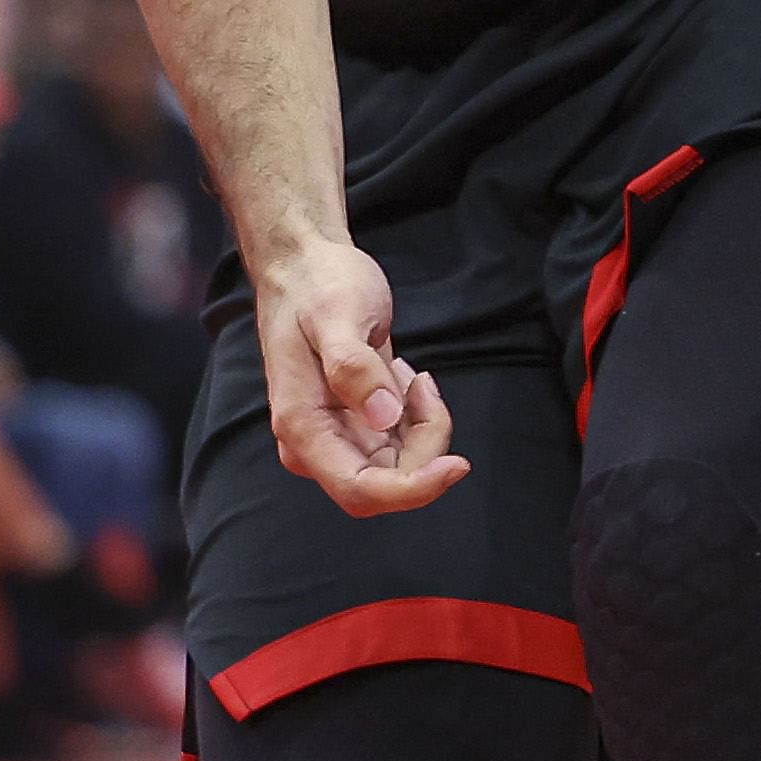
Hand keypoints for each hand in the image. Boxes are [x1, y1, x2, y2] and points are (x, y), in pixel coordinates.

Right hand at [256, 241, 466, 515]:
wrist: (304, 269)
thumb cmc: (318, 286)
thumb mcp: (338, 314)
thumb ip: (355, 368)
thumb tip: (384, 419)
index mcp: (302, 427)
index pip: (359, 491)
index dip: (413, 490)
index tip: (458, 464)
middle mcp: (315, 444)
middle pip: (389, 482)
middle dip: (426, 445)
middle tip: (424, 382)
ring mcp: (336, 438)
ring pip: (401, 465)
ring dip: (424, 426)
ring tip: (410, 371)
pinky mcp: (355, 427)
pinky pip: (401, 444)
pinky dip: (418, 416)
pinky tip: (402, 375)